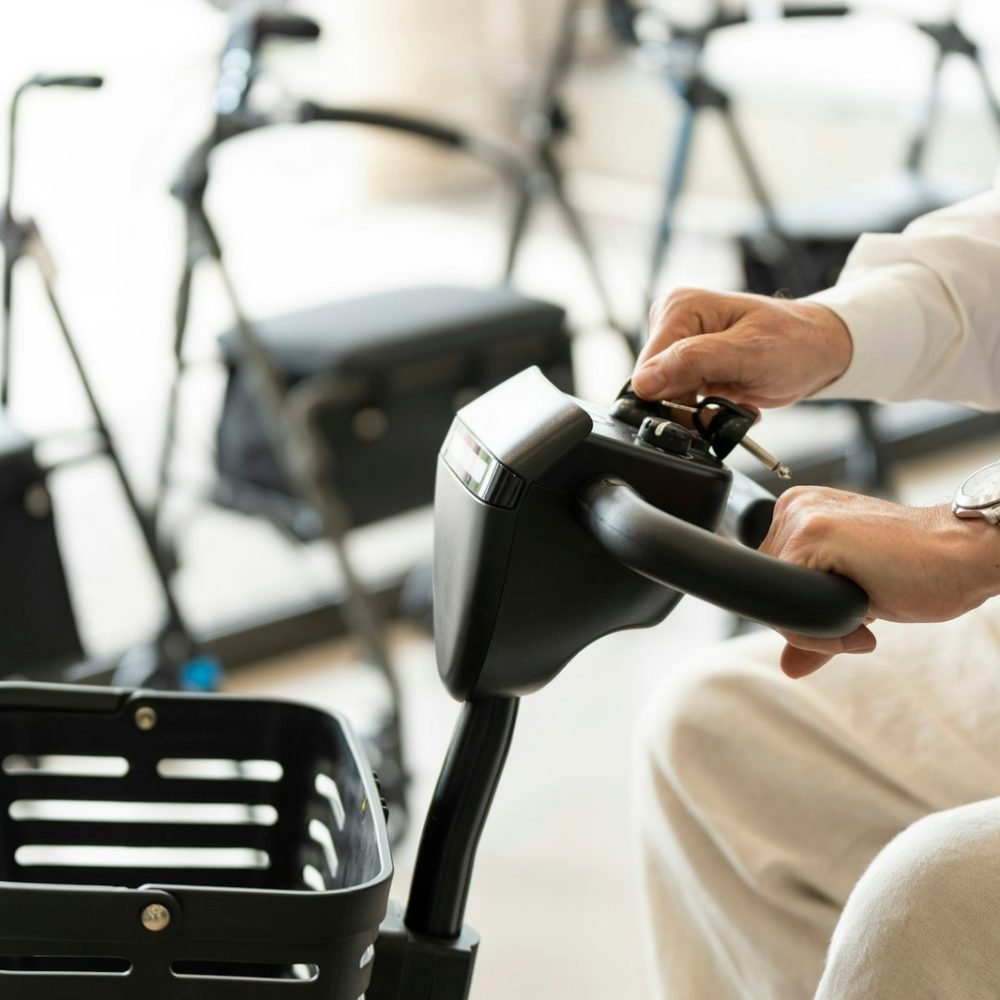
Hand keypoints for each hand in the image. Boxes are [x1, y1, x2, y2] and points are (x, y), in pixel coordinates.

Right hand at [633, 289, 852, 407]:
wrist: (821, 352)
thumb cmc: (797, 344)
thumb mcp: (747, 354)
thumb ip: (692, 363)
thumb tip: (643, 382)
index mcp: (680, 307)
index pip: (646, 367)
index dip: (669, 397)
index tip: (704, 405)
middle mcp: (674, 322)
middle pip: (653, 385)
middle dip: (686, 406)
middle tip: (725, 405)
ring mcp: (680, 345)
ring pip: (665, 399)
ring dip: (697, 412)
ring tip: (733, 401)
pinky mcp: (689, 366)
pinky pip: (680, 402)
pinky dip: (703, 412)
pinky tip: (729, 401)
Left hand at [760, 487, 999, 677]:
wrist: (965, 555)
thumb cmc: (919, 570)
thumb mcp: (855, 600)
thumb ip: (816, 625)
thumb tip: (787, 668)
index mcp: (799, 514)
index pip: (770, 583)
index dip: (805, 615)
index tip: (847, 621)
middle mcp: (793, 508)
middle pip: (770, 593)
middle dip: (813, 621)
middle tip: (861, 618)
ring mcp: (800, 517)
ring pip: (777, 602)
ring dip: (822, 627)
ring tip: (866, 612)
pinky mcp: (811, 533)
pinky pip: (791, 606)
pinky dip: (824, 631)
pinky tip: (863, 621)